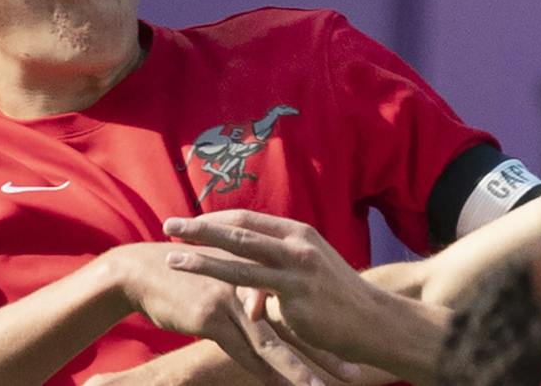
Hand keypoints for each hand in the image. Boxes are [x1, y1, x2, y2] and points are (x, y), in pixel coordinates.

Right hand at [96, 244, 338, 385]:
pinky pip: (242, 351)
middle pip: (298, 325)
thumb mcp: (229, 274)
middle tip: (355, 374)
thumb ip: (256, 288)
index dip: (330, 328)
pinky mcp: (212, 316)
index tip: (356, 349)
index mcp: (265, 271)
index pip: (306, 305)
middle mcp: (256, 283)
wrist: (145, 270)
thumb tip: (275, 305)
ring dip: (298, 370)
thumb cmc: (190, 274)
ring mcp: (235, 300)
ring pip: (274, 342)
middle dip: (327, 352)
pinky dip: (261, 372)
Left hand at [164, 211, 431, 380]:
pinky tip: (204, 294)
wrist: (372, 321)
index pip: (248, 219)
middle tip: (169, 225)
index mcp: (299, 233)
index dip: (215, 219)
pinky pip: (252, 289)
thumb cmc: (339, 299)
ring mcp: (296, 268)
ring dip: (202, 256)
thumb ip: (279, 271)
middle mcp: (297, 243)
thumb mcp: (310, 273)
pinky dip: (224, 285)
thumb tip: (253, 291)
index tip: (189, 221)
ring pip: (239, 257)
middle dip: (199, 228)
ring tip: (171, 258)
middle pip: (238, 230)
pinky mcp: (295, 295)